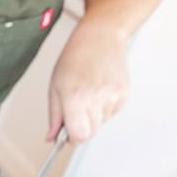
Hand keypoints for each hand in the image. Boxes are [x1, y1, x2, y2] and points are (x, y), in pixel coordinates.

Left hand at [47, 20, 130, 142]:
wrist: (100, 38)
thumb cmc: (75, 59)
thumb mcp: (55, 88)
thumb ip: (54, 117)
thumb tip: (52, 138)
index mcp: (76, 97)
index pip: (79, 135)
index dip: (71, 138)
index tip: (67, 134)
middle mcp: (97, 98)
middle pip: (90, 133)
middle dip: (81, 127)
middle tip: (75, 110)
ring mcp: (113, 96)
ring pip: (101, 123)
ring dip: (92, 116)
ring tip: (88, 94)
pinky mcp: (124, 94)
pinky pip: (111, 113)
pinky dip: (104, 108)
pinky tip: (99, 90)